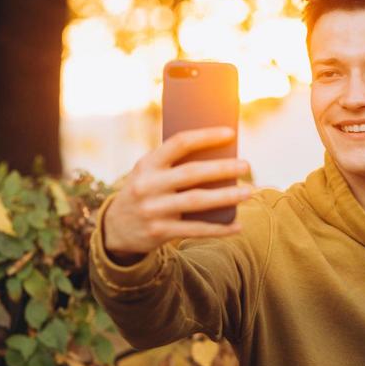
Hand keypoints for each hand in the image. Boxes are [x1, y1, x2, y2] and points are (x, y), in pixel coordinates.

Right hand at [102, 127, 255, 261]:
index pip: (179, 143)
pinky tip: (237, 226)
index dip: (206, 136)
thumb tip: (221, 158)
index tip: (230, 133)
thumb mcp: (150, 173)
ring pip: (197, 201)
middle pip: (192, 173)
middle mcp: (148, 185)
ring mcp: (153, 209)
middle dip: (223, 168)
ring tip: (249, 192)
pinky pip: (195, 229)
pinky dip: (219, 229)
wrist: (116, 228)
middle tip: (246, 165)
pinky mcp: (159, 232)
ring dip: (227, 196)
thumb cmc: (145, 192)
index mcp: (147, 164)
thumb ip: (175, 165)